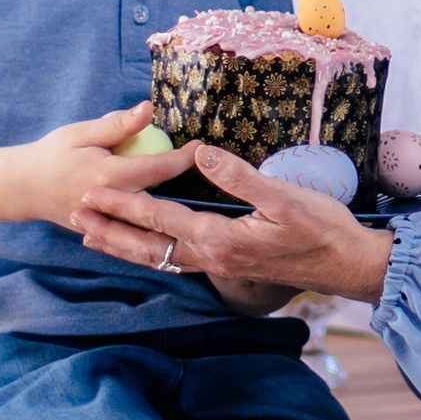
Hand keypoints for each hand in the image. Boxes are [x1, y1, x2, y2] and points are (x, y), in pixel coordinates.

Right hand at [13, 103, 193, 227]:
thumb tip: (149, 108)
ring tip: (189, 196)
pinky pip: (134, 228)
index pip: (159, 169)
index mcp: (110, 177)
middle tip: (200, 169)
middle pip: (162, 199)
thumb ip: (118, 125)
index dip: (184, 159)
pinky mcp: (104, 233)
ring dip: (170, 209)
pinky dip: (149, 221)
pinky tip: (163, 214)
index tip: (202, 147)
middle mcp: (113, 205)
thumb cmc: (52, 155)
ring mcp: (108, 224)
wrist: (22, 188)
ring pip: (149, 220)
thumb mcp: (82, 133)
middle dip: (184, 188)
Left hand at [74, 145, 394, 302]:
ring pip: (159, 258)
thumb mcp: (283, 197)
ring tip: (92, 238)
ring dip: (123, 246)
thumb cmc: (321, 229)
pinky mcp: (229, 266)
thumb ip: (238, 176)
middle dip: (109, 230)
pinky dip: (151, 253)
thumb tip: (200, 153)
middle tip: (75, 217)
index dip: (123, 204)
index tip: (91, 193)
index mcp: (220, 239)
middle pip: (148, 246)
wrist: (345, 264)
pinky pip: (177, 260)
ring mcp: (220, 266)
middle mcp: (213, 258)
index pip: (160, 219)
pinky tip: (145, 248)